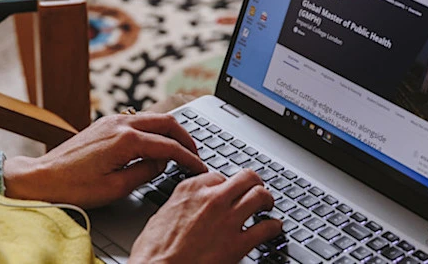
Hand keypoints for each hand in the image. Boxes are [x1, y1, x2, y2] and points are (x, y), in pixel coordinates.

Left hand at [2, 113, 207, 208]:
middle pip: (166, 122)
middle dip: (185, 137)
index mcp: (126, 140)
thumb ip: (145, 172)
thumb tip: (162, 162)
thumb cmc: (74, 186)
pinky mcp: (104, 123)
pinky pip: (138, 119)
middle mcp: (120, 124)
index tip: (199, 167)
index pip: (169, 146)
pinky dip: (153, 128)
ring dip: (170, 130)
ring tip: (180, 147)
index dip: (188, 158)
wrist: (42, 177)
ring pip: (152, 117)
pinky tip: (155, 142)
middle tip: (196, 153)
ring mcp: (111, 120)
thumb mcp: (116, 188)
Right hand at [131, 170, 282, 262]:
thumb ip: (181, 205)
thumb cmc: (153, 251)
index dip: (226, 185)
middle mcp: (212, 199)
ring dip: (267, 200)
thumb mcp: (161, 215)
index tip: (229, 191)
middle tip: (256, 190)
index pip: (219, 176)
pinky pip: (266, 228)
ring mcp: (227, 219)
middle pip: (246, 178)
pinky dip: (274, 227)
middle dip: (253, 184)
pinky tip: (274, 228)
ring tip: (267, 205)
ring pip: (260, 197)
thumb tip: (188, 207)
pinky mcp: (238, 243)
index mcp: (190, 189)